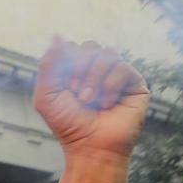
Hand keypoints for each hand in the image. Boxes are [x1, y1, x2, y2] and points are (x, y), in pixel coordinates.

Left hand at [34, 39, 149, 164]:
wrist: (90, 147)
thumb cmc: (69, 125)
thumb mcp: (47, 96)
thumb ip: (48, 65)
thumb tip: (57, 35)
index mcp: (78, 70)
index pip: (73, 47)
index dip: (67, 64)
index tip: (65, 87)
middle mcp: (99, 70)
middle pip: (90, 46)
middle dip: (80, 69)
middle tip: (77, 95)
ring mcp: (118, 75)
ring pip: (107, 53)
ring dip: (94, 78)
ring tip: (90, 101)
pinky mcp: (135, 83)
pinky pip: (122, 67)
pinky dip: (110, 86)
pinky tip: (107, 104)